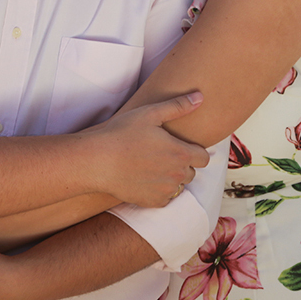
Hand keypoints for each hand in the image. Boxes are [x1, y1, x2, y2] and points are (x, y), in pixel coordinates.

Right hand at [86, 92, 209, 207]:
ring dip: (171, 178)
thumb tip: (200, 97)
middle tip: (161, 154)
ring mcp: (165, 190)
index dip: (194, 151)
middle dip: (182, 164)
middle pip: (191, 172)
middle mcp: (177, 174)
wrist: (96, 161)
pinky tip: (144, 178)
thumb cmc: (121, 133)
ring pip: (178, 186)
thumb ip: (178, 106)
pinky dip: (159, 191)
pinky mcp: (153, 202)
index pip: (204, 158)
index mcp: (181, 153)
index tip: (180, 146)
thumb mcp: (150, 113)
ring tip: (151, 166)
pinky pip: (165, 198)